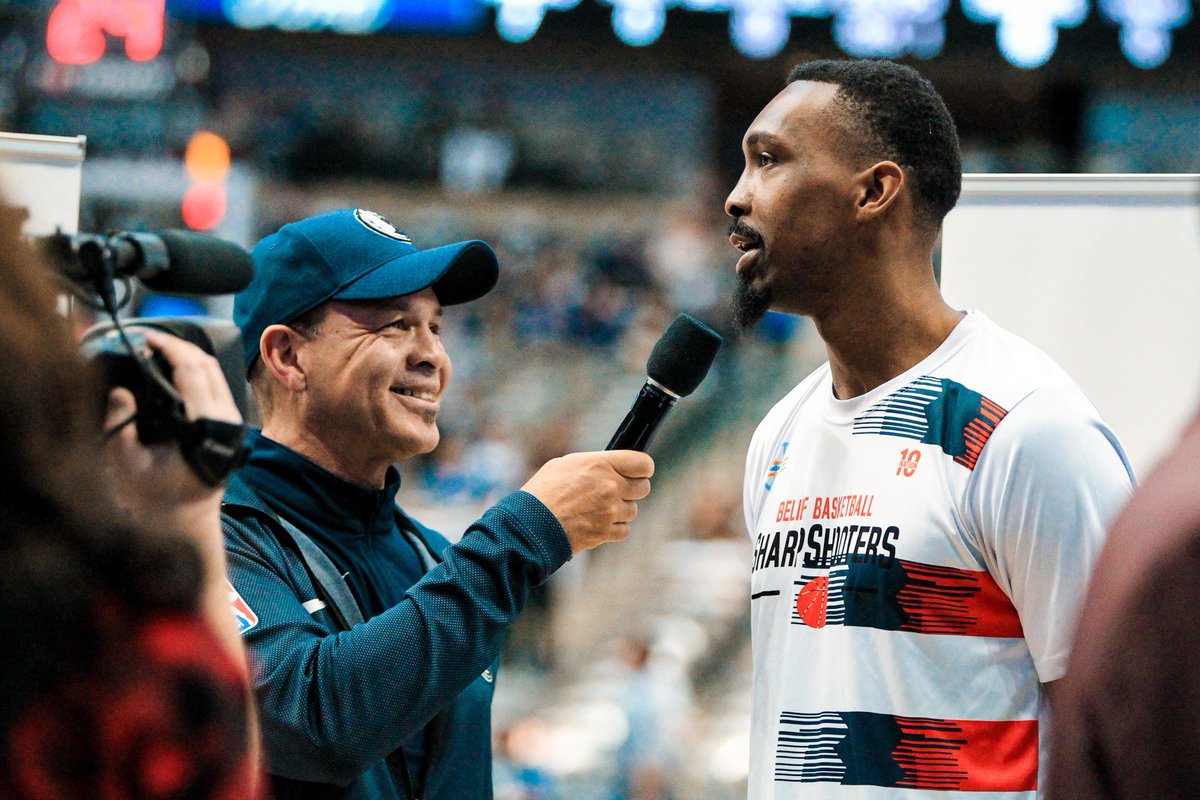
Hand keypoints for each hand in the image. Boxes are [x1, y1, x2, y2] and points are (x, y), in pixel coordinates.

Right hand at [103, 330, 241, 519]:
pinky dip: (197, 371)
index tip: (146, 338)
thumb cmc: (156, 498)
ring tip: (159, 350)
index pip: (192, 372)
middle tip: (149, 339)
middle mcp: (226, 420)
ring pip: (216, 373)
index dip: (169, 348)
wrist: (186, 522)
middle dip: (179, 346)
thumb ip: (121, 425)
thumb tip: (120, 389)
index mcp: (205, 426)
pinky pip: (217, 386)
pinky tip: (174, 369)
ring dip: (189, 357)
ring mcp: (233, 422)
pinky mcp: (231, 425)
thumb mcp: (128, 463)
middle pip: (208, 365)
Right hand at [520, 450, 653, 554]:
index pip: (643, 464)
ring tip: (598, 509)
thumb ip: (594, 464)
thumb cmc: (542, 492)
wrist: (531, 524)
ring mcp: (610, 511)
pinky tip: (597, 523)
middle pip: (643, 488)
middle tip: (616, 491)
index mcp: (601, 464)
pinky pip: (625, 530)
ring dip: (620, 510)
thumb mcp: (565, 464)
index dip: (642, 468)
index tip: (637, 472)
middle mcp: (610, 487)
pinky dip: (614, 528)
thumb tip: (608, 465)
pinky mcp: (606, 533)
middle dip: (632, 489)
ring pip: (633, 510)